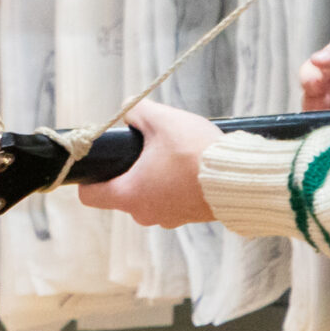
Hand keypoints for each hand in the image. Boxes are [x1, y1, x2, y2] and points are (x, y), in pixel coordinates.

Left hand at [78, 101, 219, 227]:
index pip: (89, 196)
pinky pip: (171, 201)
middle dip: (130, 170)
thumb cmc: (196, 152)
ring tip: (173, 156)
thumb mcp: (162, 120)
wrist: (240, 178)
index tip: (103, 160)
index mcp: (129, 195)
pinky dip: (174, 186)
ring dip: (154, 178)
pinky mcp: (189, 217)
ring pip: (148, 197)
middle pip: (121, 193)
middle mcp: (144, 214)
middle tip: (146, 149)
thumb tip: (129, 112)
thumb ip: (137, 112)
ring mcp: (168, 219)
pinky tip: (189, 167)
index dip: (90, 176)